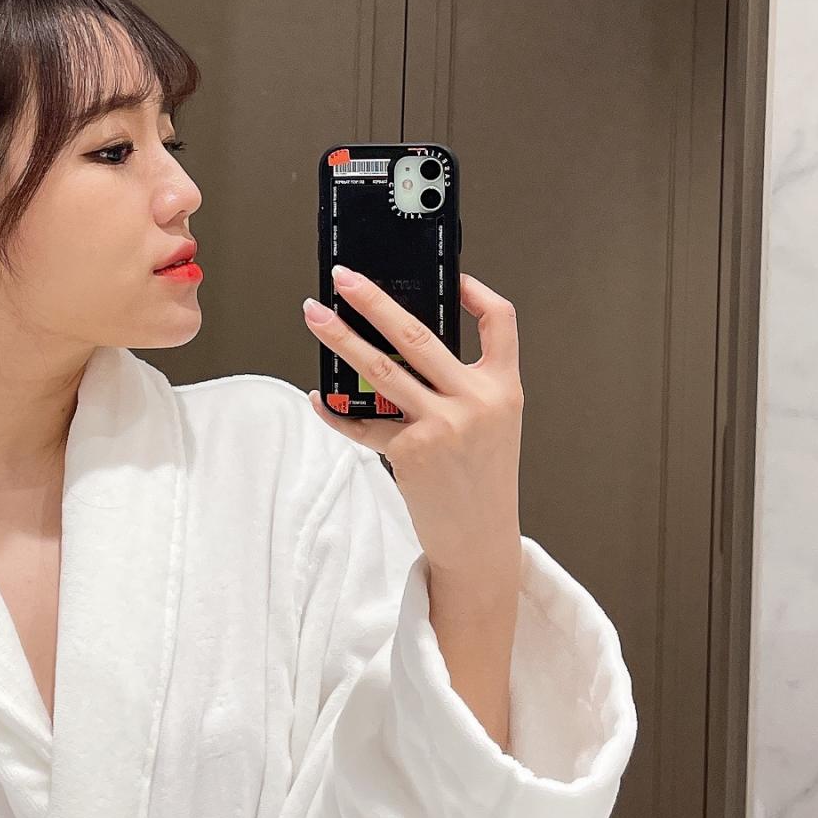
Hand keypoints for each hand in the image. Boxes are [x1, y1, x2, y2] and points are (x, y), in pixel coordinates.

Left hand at [302, 266, 522, 580]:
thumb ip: (462, 385)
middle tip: (344, 278)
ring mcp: (443, 425)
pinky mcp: (412, 451)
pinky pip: (363, 422)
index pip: (501, 322)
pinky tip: (320, 397)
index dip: (477, 293)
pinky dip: (336, 410)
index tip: (451, 278)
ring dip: (340, 338)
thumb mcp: (492, 424)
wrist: (480, 539)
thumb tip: (402, 347)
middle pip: (418, 334)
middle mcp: (476, 401)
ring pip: (380, 368)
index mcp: (503, 388)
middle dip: (373, 300)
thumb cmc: (481, 480)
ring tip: (314, 316)